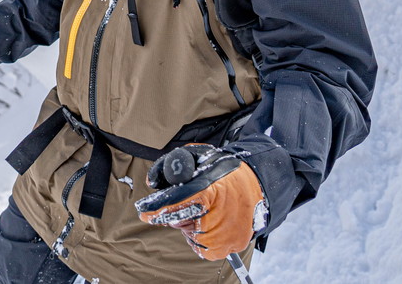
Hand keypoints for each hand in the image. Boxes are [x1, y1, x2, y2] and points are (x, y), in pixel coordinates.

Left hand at [135, 144, 266, 260]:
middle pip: (179, 221)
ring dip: (189, 223)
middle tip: (192, 201)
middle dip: (175, 212)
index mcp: (209, 190)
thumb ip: (171, 165)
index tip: (144, 212)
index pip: (176, 203)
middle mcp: (218, 216)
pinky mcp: (231, 246)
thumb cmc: (224, 170)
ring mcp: (226, 235)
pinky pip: (203, 246)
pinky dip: (201, 235)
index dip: (157, 208)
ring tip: (206, 208)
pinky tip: (211, 220)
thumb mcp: (198, 155)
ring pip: (189, 234)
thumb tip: (152, 182)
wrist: (257, 183)